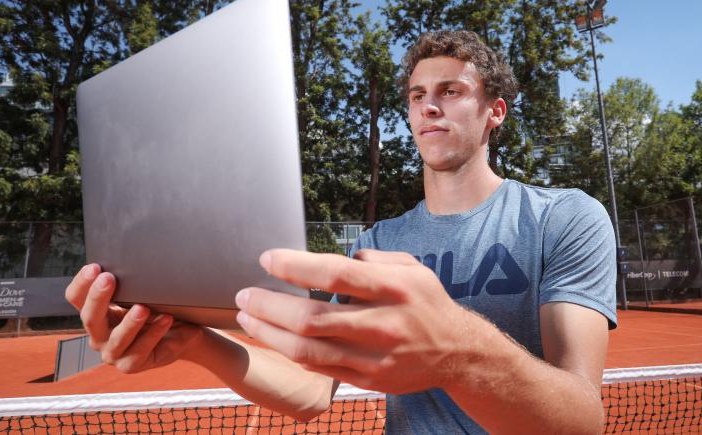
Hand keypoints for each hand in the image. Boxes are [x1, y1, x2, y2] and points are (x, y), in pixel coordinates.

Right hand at [65, 264, 202, 373]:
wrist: (181, 334)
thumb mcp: (142, 295)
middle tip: (109, 279)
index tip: (95, 267)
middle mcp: (99, 334)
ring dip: (130, 322)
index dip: (82, 283)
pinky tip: (166, 319)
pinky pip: (141, 350)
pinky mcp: (131, 364)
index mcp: (96, 313)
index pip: (76, 298)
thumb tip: (136, 263)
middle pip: (89, 318)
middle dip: (98, 297)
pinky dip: (154, 333)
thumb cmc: (157, 310)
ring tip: (143, 308)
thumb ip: (133, 284)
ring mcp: (113, 352)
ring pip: (117, 338)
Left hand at [235, 249, 470, 393]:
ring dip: (270, 334)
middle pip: (313, 318)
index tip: (267, 259)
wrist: (458, 352)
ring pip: (309, 350)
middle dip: (269, 306)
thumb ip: (372, 258)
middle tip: (244, 295)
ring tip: (247, 318)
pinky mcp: (369, 379)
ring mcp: (375, 356)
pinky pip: (320, 368)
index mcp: (394, 288)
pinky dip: (291, 353)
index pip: (336, 274)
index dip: (296, 266)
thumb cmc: (427, 302)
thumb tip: (332, 258)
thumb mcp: (410, 267)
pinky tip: (274, 338)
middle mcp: (383, 323)